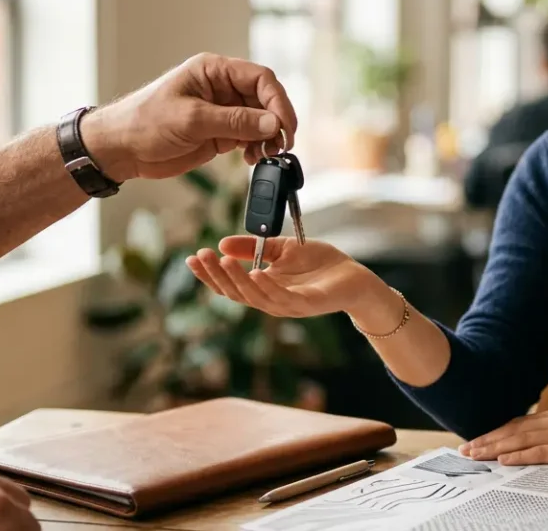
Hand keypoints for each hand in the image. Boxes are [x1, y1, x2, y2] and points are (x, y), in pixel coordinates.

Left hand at [81, 53, 298, 181]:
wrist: (121, 149)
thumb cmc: (144, 122)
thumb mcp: (192, 119)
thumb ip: (235, 121)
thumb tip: (272, 123)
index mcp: (214, 71)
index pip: (260, 79)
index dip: (277, 101)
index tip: (284, 126)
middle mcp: (222, 88)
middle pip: (265, 100)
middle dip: (277, 122)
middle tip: (281, 145)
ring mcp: (223, 111)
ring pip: (261, 121)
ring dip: (269, 138)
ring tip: (266, 155)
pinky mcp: (220, 133)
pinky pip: (250, 138)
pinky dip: (258, 149)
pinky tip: (253, 159)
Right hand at [186, 236, 390, 319]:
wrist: (355, 276)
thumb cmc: (321, 264)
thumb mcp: (282, 248)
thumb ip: (255, 246)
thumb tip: (223, 243)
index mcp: (264, 287)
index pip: (230, 284)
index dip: (210, 274)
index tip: (192, 257)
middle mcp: (271, 299)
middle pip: (236, 293)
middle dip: (216, 275)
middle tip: (202, 256)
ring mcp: (288, 305)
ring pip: (255, 297)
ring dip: (237, 280)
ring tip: (223, 261)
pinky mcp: (306, 304)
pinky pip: (282, 299)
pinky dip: (267, 287)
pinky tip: (256, 273)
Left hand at [458, 407, 547, 467]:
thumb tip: (541, 440)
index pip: (519, 423)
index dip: (496, 431)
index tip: (477, 438)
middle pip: (513, 430)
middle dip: (487, 439)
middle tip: (465, 448)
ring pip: (521, 440)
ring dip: (495, 448)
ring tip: (475, 455)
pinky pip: (540, 453)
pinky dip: (520, 456)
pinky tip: (504, 460)